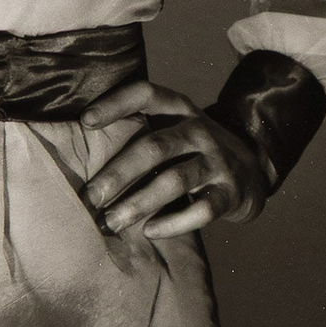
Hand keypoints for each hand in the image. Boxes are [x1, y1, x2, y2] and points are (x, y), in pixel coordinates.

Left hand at [81, 80, 268, 237]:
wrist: (250, 170)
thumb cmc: (190, 150)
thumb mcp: (171, 128)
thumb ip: (137, 131)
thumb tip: (74, 152)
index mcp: (178, 108)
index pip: (146, 94)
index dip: (116, 103)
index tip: (85, 122)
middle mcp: (198, 130)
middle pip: (154, 147)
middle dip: (118, 173)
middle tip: (89, 197)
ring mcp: (216, 161)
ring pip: (174, 180)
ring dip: (139, 202)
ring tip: (111, 222)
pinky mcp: (229, 193)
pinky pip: (202, 210)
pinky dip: (174, 223)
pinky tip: (150, 232)